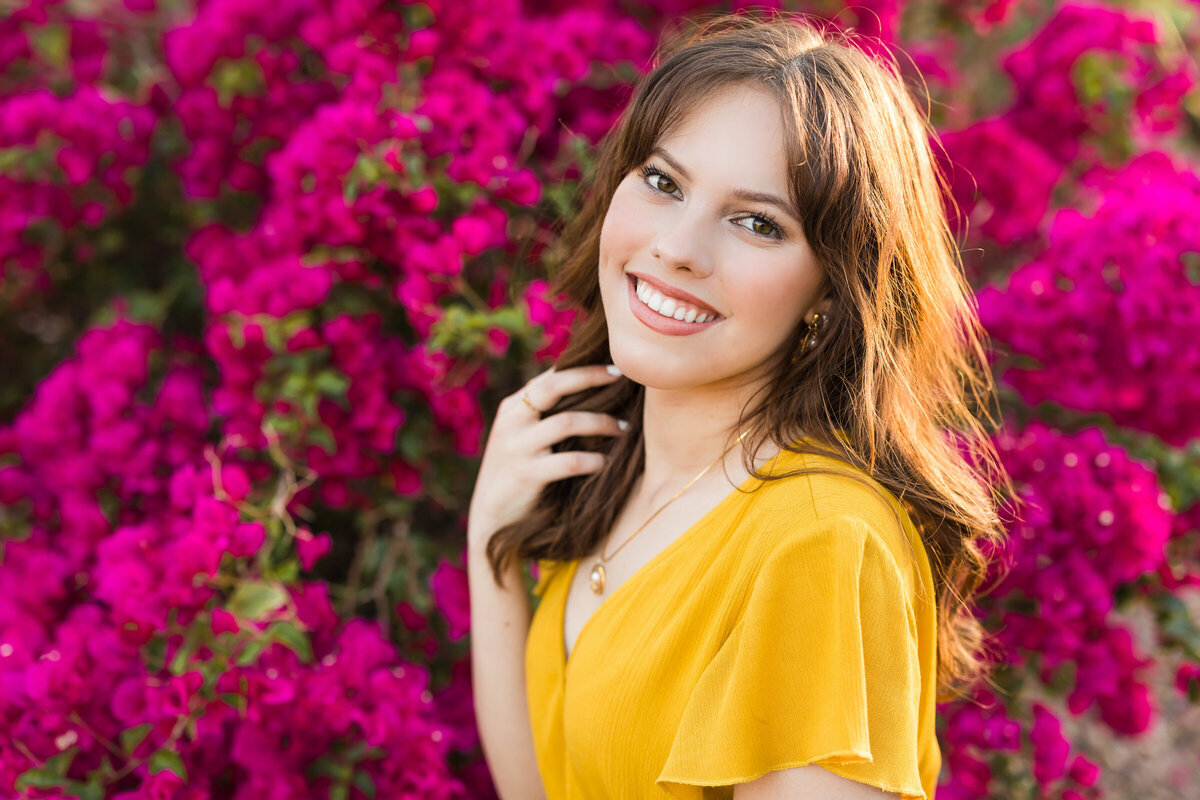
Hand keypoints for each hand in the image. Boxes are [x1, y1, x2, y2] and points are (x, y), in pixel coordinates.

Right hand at [467, 364, 626, 551]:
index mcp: (511, 408)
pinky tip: (606, 463)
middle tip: (620, 378)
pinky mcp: (525, 475)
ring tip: (624, 428)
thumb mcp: (520, 438)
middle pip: (553, 386)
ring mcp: (516, 447)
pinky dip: (594, 461)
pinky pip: (569, 461)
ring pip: (566, 422)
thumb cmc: (517, 475)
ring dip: (601, 423)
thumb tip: (587, 389)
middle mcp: (511, 421)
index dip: (582, 368)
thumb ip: (543, 415)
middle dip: (589, 377)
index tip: (615, 367)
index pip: (548, 376)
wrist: (490, 520)